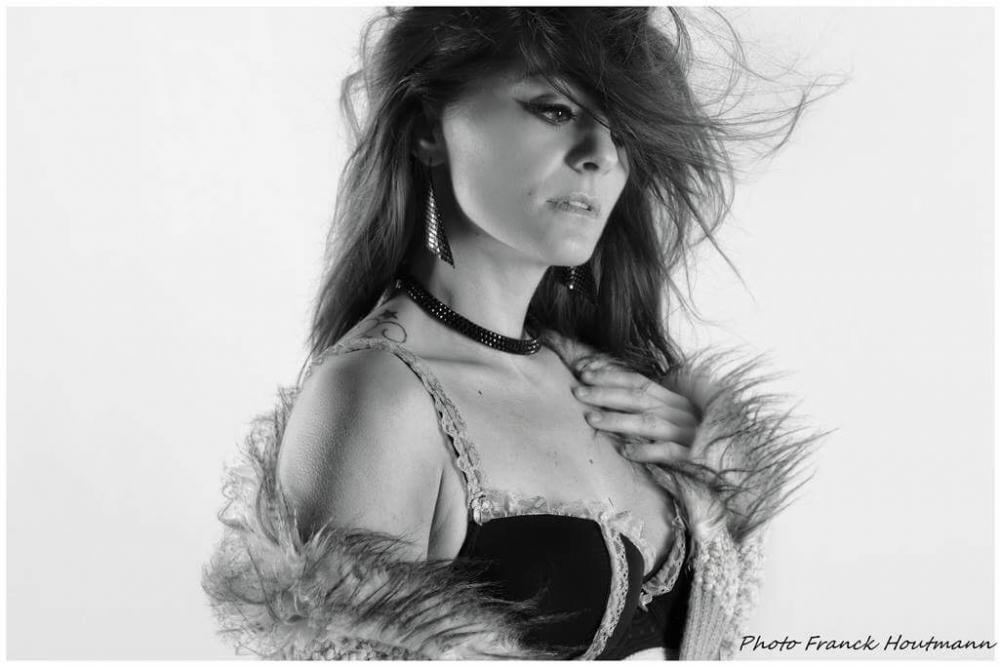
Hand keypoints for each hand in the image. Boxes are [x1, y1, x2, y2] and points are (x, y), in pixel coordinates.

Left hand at [572, 359, 699, 463]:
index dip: (611, 376)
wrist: (732, 459)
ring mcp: (687, 433)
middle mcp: (679, 411)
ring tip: (592, 419)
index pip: (638, 381)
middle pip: (638, 398)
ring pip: (649, 423)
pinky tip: (625, 451)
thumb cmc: (697, 435)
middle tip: (578, 392)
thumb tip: (609, 397)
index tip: (584, 372)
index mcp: (673, 398)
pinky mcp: (693, 456)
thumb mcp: (675, 414)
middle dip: (606, 394)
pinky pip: (668, 452)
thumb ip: (649, 405)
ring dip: (619, 420)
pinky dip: (647, 450)